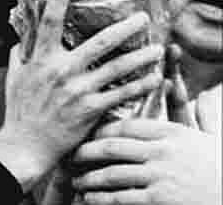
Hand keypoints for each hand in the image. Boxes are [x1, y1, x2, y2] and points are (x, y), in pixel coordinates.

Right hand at [0, 0, 163, 191]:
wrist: (26, 143)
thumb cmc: (20, 107)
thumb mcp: (15, 74)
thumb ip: (21, 51)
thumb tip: (24, 34)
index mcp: (41, 57)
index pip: (51, 19)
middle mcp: (61, 70)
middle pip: (98, 42)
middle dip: (124, 28)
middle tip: (142, 17)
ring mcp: (77, 90)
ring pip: (116, 68)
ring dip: (140, 57)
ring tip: (158, 49)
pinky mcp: (90, 109)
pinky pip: (121, 94)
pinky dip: (139, 86)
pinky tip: (154, 79)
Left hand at [72, 119, 221, 204]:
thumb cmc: (220, 166)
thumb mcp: (210, 136)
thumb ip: (198, 112)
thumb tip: (193, 87)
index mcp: (172, 132)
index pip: (127, 126)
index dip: (102, 130)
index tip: (88, 134)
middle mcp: (163, 151)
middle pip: (112, 146)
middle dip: (87, 151)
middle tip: (71, 154)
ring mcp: (161, 176)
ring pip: (112, 173)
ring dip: (89, 178)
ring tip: (75, 181)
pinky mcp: (161, 200)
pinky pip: (121, 197)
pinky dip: (100, 198)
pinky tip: (88, 198)